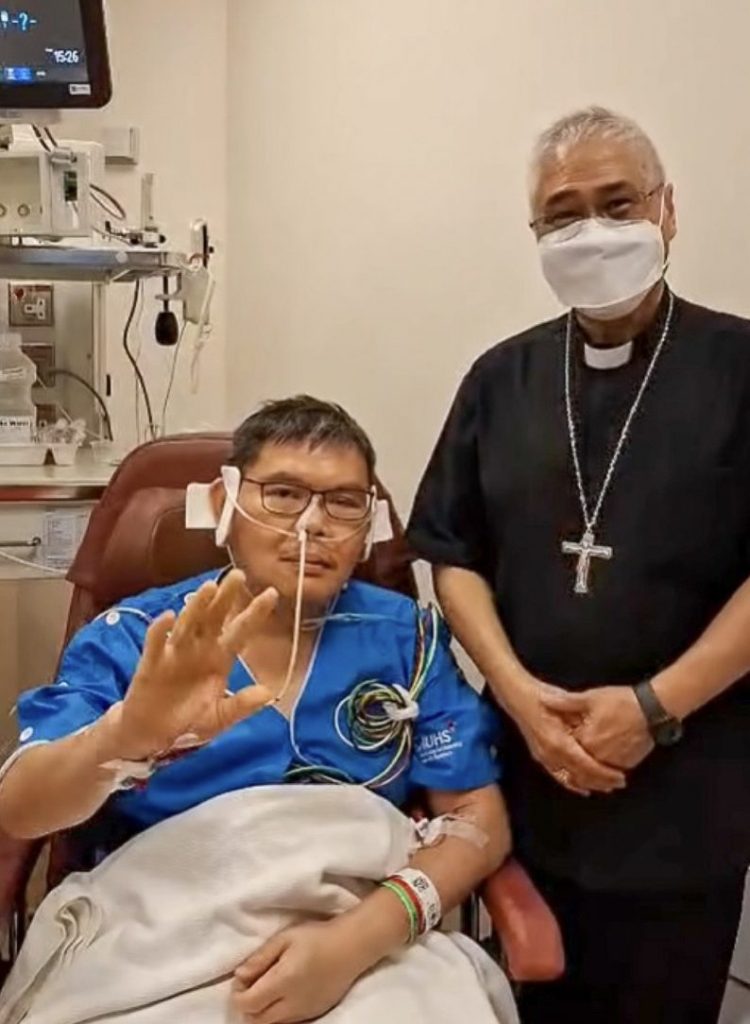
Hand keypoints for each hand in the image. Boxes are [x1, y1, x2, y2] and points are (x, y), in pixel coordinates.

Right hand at [113, 570, 276, 758]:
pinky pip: (157, 644)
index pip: (241, 631)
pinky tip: (168, 617)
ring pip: (189, 624)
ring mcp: (176, 654)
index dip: (255, 613)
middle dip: (226, 597)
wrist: (153, 738)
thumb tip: (268, 692)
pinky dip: (161, 631)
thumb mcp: (219, 718)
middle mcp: (200, 650)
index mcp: (220, 659)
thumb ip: (241, 705)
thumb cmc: (188, 723)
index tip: (272, 593)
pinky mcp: (152, 664)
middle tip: (238, 575)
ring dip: (198, 606)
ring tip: (209, 588)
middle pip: (215, 618)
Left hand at [232, 920, 362, 1023]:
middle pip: (256, 1020)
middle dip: (247, 1005)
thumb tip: (239, 975)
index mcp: (283, 982)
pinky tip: (283, 993)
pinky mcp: (313, 1015)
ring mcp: (303, 1012)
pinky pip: (287, 1022)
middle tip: (252, 983)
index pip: (247, 1004)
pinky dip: (277, 1014)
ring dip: (261, 1011)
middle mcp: (292, 1003)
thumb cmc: (316, 937)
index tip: (243, 977)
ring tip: (268, 987)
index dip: (238, 993)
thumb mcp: (285, 938)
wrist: (350, 947)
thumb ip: (260, 958)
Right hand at [509, 678, 626, 795]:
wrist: (517, 695)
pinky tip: (584, 789)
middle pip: (579, 776)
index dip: (604, 773)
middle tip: (620, 782)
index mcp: (558, 741)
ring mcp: (543, 756)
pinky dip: (573, 784)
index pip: (586, 765)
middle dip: (600, 781)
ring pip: (569, 779)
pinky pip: (558, 776)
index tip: (620, 776)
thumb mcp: (566, 702)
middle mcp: (550, 753)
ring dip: (589, 784)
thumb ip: (581, 719)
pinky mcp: (540, 756)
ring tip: (607, 786)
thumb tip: (602, 731)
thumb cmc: (541, 695)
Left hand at [559, 686, 654, 770]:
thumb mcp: (590, 698)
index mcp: (585, 740)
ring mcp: (613, 763)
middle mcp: (598, 756)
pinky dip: (603, 772)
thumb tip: (543, 700)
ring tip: (581, 768)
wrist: (652, 710)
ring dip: (586, 774)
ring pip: (594, 775)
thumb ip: (565, 703)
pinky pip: (609, 772)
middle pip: (578, 767)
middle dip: (570, 766)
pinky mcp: (627, 764)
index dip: (559, 746)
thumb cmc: (621, 701)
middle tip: (564, 761)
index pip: (565, 750)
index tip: (555, 741)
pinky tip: (600, 767)